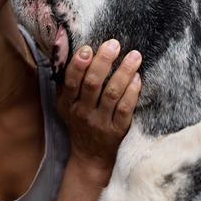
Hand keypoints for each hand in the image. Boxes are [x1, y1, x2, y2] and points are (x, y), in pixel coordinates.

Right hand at [56, 39, 141, 178]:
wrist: (90, 156)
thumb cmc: (78, 122)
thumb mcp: (65, 104)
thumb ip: (65, 80)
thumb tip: (62, 46)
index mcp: (69, 104)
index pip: (72, 81)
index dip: (79, 64)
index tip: (88, 48)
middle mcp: (83, 113)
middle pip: (93, 84)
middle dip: (103, 62)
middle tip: (114, 44)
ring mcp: (101, 122)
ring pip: (112, 94)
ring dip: (124, 72)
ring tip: (134, 56)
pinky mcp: (117, 130)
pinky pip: (126, 109)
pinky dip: (132, 92)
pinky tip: (137, 78)